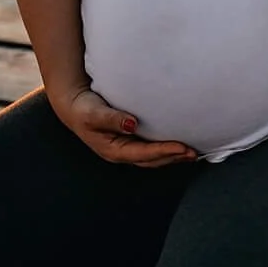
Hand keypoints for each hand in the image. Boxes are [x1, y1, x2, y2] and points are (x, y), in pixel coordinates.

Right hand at [53, 85, 198, 166]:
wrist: (74, 106)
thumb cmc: (83, 109)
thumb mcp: (93, 113)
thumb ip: (111, 119)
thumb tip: (131, 124)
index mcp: (113, 150)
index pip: (143, 154)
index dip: (163, 152)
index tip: (182, 147)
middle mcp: (121, 153)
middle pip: (151, 160)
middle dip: (172, 157)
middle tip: (193, 152)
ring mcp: (125, 149)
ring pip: (153, 158)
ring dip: (172, 156)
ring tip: (191, 153)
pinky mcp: (129, 142)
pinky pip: (150, 150)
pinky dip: (165, 150)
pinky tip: (177, 146)